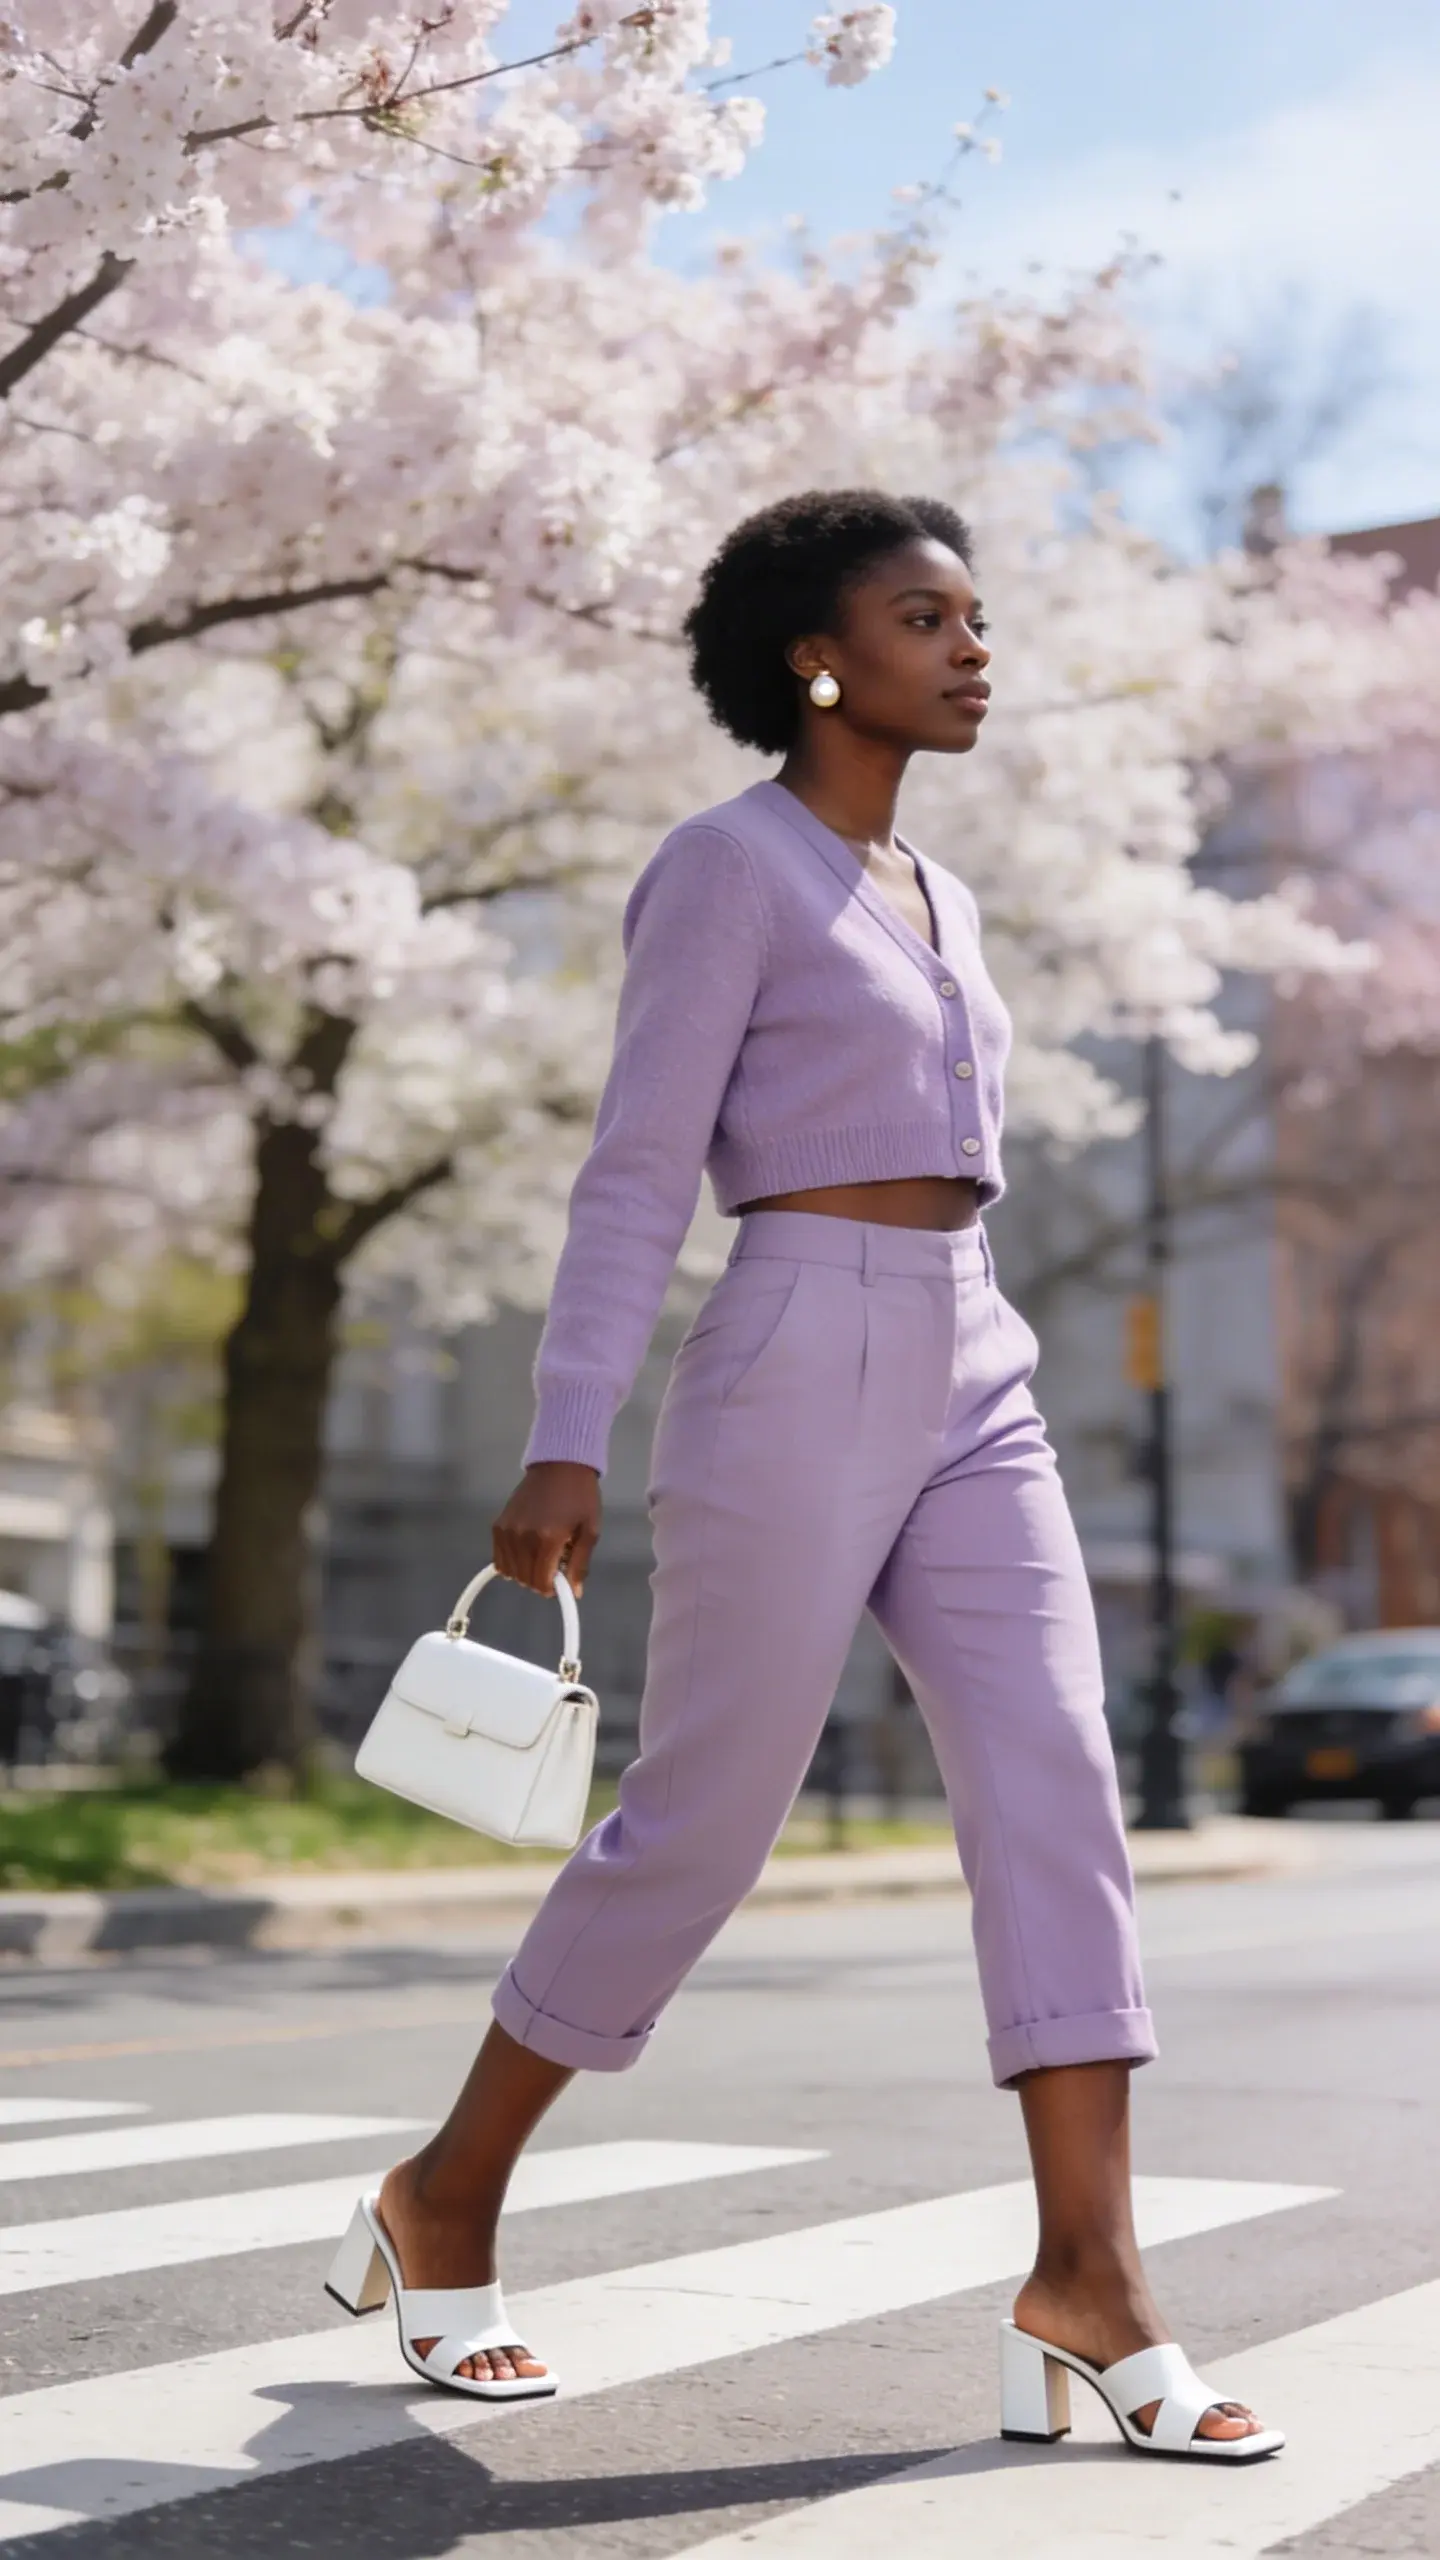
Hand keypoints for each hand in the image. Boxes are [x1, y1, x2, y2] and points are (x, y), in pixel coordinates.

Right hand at [491, 1460, 601, 1596]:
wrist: (560, 1465)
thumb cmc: (580, 1497)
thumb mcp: (590, 1530)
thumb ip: (580, 1563)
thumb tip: (574, 1593)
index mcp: (548, 1538)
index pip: (541, 1581)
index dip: (552, 1589)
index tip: (560, 1583)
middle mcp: (523, 1536)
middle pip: (525, 1579)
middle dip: (540, 1581)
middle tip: (553, 1566)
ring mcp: (507, 1530)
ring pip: (510, 1572)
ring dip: (525, 1573)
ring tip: (540, 1557)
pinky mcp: (498, 1525)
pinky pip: (498, 1559)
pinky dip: (510, 1563)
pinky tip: (525, 1553)